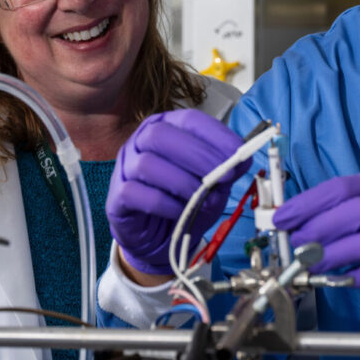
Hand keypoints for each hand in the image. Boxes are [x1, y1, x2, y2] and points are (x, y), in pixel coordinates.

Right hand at [106, 109, 247, 274]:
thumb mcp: (212, 184)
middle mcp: (141, 142)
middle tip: (224, 177)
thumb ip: (225, 170)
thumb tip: (243, 160)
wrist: (159, 238)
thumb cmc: (184, 202)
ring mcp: (125, 167)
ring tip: (203, 199)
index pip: (189, 120)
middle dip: (198, 155)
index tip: (238, 153)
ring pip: (147, 164)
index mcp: (167, 128)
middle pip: (161, 135)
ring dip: (182, 182)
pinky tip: (180, 212)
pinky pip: (135, 193)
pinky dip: (164, 203)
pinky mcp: (116, 196)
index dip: (215, 135)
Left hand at [272, 172, 359, 310]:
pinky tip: (341, 280)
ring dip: (334, 254)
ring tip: (311, 265)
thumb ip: (341, 214)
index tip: (282, 218)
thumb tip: (295, 225)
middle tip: (295, 245)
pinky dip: (359, 276)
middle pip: (355, 211)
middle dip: (318, 229)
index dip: (307, 203)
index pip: (341, 188)